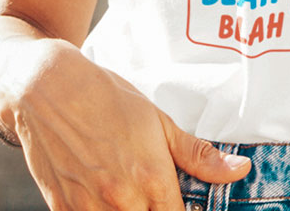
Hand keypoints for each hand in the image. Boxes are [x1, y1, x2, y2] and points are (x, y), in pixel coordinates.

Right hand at [1, 39, 249, 209]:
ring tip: (131, 194)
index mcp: (152, 178)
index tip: (182, 205)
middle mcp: (121, 200)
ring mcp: (88, 209)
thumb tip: (240, 170)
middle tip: (155, 195)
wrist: (49, 89)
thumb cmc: (107, 99)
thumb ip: (198, 154)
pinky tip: (104, 198)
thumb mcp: (158, 120)